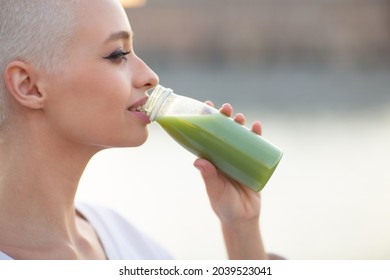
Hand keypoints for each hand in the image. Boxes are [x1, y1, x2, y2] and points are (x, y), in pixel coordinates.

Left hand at [193, 102, 261, 225]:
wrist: (243, 217)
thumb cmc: (224, 204)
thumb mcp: (215, 190)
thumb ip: (209, 177)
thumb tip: (198, 161)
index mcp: (212, 159)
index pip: (207, 136)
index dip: (206, 121)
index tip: (206, 106)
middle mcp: (224, 155)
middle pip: (224, 132)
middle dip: (225, 118)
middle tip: (226, 109)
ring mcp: (239, 158)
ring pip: (239, 136)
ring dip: (240, 124)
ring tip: (240, 117)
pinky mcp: (253, 162)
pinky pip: (256, 146)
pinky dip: (257, 135)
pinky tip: (257, 126)